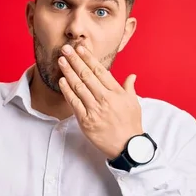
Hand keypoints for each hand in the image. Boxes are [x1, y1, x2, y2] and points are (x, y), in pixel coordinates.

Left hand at [57, 43, 142, 158]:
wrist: (127, 146)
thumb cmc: (131, 125)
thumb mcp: (134, 103)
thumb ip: (129, 88)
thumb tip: (131, 75)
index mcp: (117, 92)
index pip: (100, 71)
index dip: (89, 58)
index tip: (80, 48)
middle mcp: (105, 98)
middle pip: (87, 75)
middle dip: (75, 60)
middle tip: (66, 48)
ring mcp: (95, 110)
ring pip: (79, 87)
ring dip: (68, 72)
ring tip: (61, 60)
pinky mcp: (86, 121)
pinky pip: (74, 103)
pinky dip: (67, 91)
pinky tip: (62, 81)